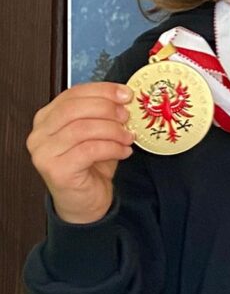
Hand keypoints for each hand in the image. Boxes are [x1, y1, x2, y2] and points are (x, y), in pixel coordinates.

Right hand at [26, 82, 134, 223]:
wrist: (85, 202)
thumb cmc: (90, 165)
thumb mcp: (96, 131)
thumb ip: (102, 112)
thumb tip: (123, 95)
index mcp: (46, 118)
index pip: (73, 94)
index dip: (102, 91)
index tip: (125, 94)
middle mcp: (39, 135)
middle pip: (74, 108)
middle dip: (106, 108)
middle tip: (126, 115)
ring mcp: (44, 154)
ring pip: (82, 129)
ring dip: (112, 130)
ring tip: (127, 137)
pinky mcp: (56, 171)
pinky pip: (89, 150)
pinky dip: (112, 147)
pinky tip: (124, 151)